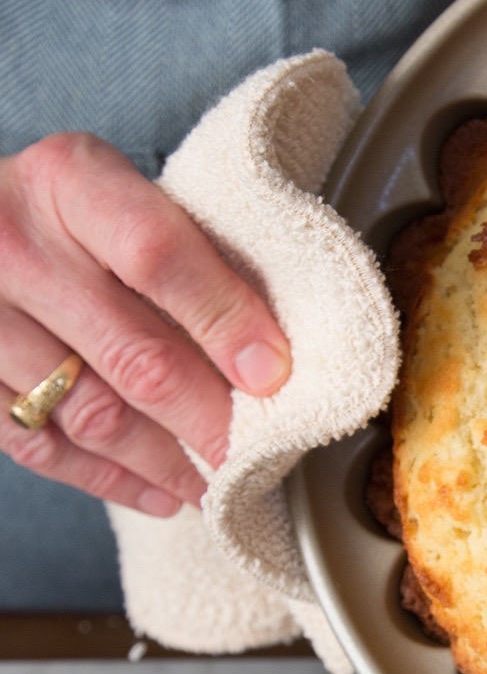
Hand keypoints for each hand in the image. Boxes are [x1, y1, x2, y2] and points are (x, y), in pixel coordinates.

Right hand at [0, 132, 291, 515]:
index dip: (225, 321)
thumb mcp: (114, 191)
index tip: (274, 377)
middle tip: (259, 459)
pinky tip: (157, 493)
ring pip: (90, 412)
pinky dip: (107, 478)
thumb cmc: (59, 211)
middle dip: (208, 420)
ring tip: (218, 487)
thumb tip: (270, 350)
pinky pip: (37, 444)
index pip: (159, 255)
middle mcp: (14, 244)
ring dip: (166, 463)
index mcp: (69, 180)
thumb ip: (181, 248)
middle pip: (132, 353)